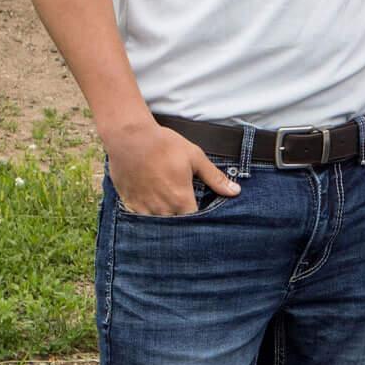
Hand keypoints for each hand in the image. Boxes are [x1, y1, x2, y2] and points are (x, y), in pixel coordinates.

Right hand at [104, 115, 238, 215]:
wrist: (129, 137)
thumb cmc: (163, 145)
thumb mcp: (194, 157)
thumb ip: (214, 178)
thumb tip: (234, 191)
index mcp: (180, 199)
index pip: (194, 223)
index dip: (199, 222)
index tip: (201, 217)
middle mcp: (162, 209)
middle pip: (176, 227)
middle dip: (182, 223)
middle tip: (183, 211)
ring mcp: (143, 208)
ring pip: (157, 225)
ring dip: (164, 220)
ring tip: (167, 209)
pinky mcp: (129, 203)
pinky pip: (140, 219)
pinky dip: (147, 216)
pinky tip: (151, 205)